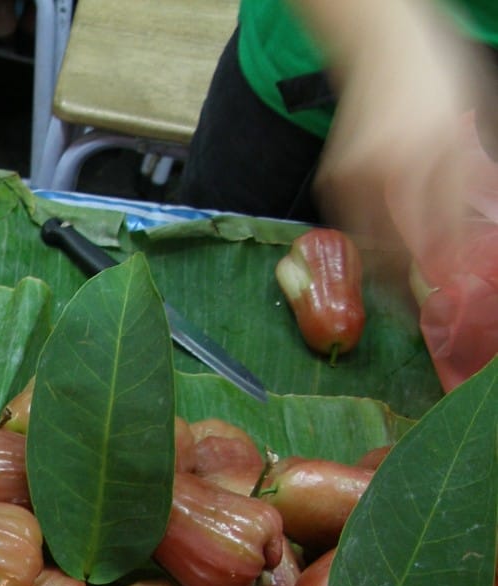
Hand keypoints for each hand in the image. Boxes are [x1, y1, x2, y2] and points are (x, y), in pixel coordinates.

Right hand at [298, 0, 497, 274]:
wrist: (381, 48)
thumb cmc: (436, 79)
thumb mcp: (469, 122)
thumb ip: (475, 172)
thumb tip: (481, 223)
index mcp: (432, 155)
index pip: (442, 226)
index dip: (447, 264)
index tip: (451, 290)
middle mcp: (391, 168)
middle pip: (400, 244)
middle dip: (408, 283)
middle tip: (416, 308)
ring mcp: (356, 174)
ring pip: (370, 241)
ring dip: (383, 271)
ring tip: (395, 293)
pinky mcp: (334, 177)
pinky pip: (350, 223)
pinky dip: (365, 242)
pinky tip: (378, 253)